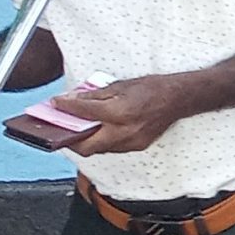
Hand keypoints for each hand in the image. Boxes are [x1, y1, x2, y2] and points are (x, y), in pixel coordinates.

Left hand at [47, 75, 183, 155]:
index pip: (84, 113)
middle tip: (59, 131)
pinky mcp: (136, 146)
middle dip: (69, 140)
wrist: (178, 99)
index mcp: (119, 112)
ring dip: (85, 141)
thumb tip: (74, 99)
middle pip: (86, 146)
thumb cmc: (152, 88)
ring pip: (98, 149)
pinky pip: (111, 148)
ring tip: (77, 131)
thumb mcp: (120, 85)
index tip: (56, 104)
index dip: (66, 108)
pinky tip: (98, 132)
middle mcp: (123, 131)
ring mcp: (130, 143)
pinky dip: (101, 141)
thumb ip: (95, 95)